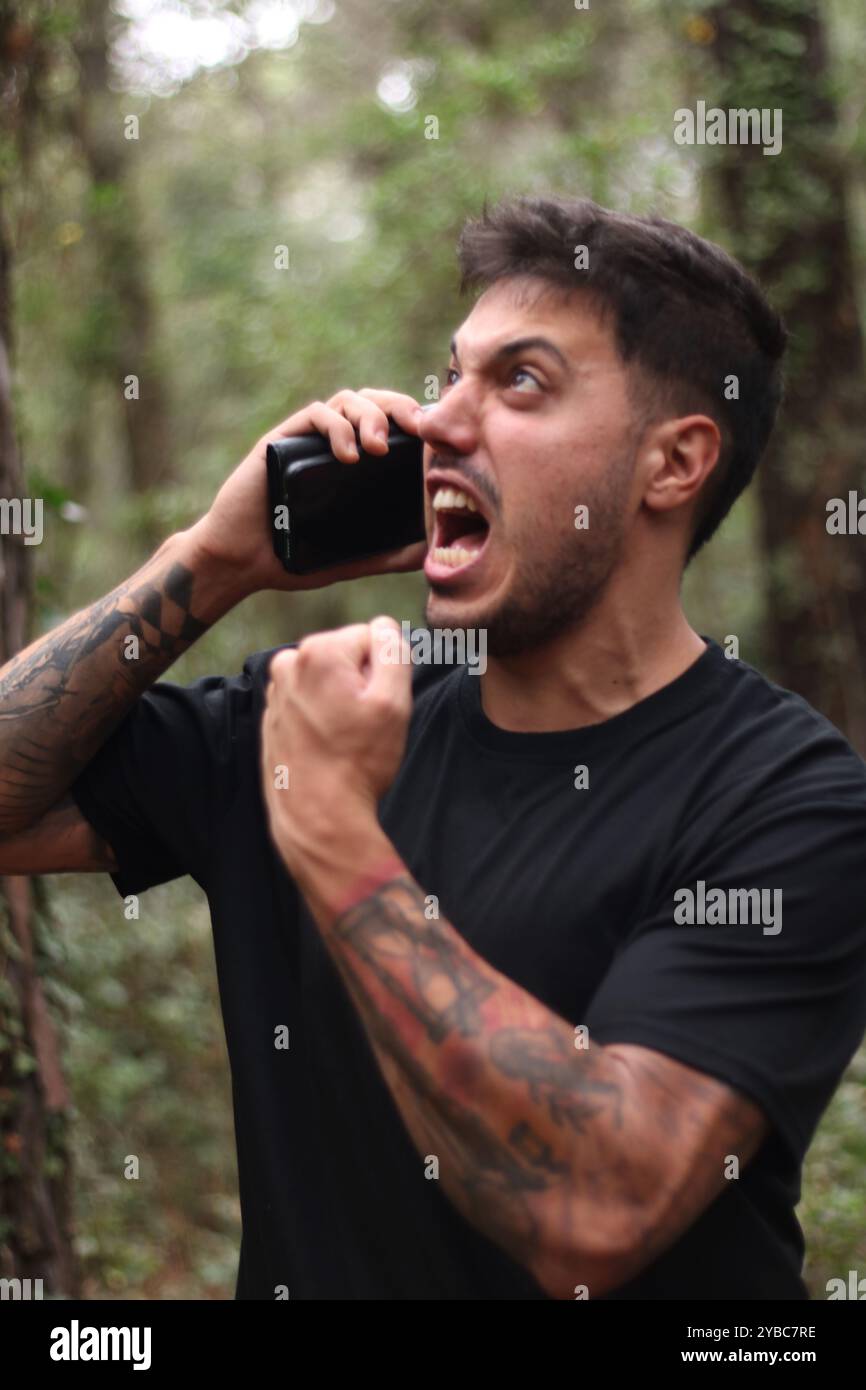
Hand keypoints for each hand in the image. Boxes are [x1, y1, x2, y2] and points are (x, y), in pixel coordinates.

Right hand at [189, 389, 427, 597]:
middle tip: (419, 432)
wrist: (242, 562)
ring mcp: (308, 441)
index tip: (442, 439)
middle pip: (375, 402)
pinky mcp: (282, 441)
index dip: (419, 422)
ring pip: (347, 400)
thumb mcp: (353, 558)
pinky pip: (316, 415)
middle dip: (401, 408)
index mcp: (356, 466)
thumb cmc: (294, 558)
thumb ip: (390, 554)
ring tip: (378, 449)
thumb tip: (431, 551)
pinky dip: (337, 428)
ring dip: (371, 416)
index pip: (393, 425)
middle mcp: (334, 445)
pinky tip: (347, 456)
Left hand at [260, 617, 411, 884]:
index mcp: (319, 651)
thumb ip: (394, 649)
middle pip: (348, 655)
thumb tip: (384, 627)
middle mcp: (288, 662)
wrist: (317, 816)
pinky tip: (328, 746)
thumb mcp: (394, 701)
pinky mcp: (272, 714)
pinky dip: (323, 717)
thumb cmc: (358, 762)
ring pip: (330, 679)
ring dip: (342, 701)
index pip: (374, 638)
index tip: (378, 707)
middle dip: (362, 684)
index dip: (386, 672)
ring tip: (344, 738)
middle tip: (363, 725)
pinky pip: (311, 701)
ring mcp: (276, 690)